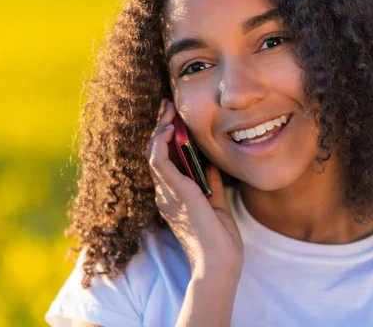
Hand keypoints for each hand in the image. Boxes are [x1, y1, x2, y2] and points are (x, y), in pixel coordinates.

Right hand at [146, 99, 243, 275]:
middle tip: (168, 107)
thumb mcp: (217, 206)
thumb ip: (210, 185)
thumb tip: (209, 164)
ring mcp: (166, 193)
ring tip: (168, 110)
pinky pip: (158, 161)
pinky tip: (168, 128)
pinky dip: (160, 143)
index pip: (165, 162)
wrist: (219, 263)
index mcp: (174, 198)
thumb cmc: (219, 242)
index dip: (166, 139)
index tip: (175, 120)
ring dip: (159, 129)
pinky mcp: (173, 191)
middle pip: (156, 153)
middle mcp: (165, 194)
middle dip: (160, 128)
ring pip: (153, 153)